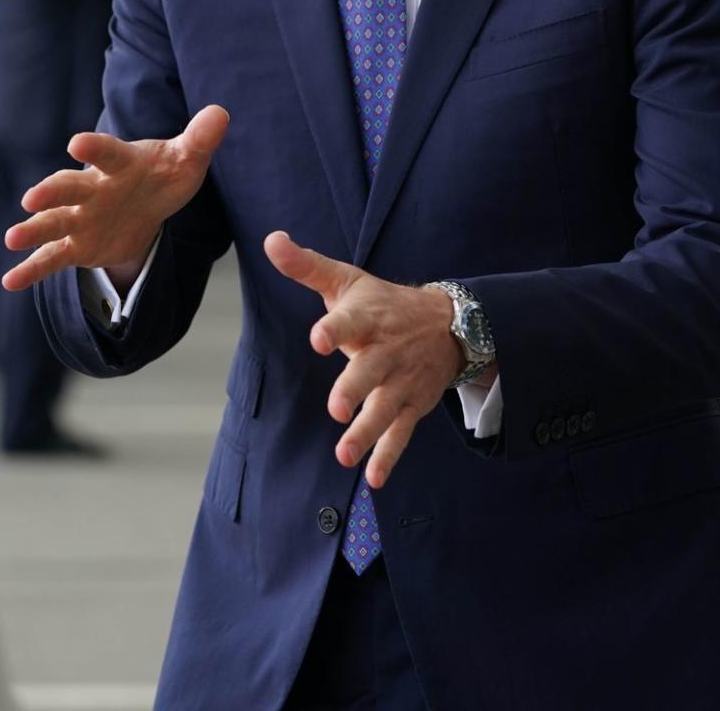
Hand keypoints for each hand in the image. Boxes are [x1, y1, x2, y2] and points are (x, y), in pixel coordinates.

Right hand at [2, 105, 230, 291]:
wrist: (147, 206)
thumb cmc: (163, 175)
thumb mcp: (185, 159)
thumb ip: (200, 139)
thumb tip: (220, 113)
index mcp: (119, 163)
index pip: (106, 152)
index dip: (94, 148)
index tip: (77, 143)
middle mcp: (93, 189)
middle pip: (68, 187)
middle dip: (51, 191)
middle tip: (32, 198)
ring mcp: (80, 217)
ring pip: (53, 222)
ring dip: (32, 229)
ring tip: (12, 238)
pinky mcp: (76, 245)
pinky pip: (51, 257)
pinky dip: (32, 268)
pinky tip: (10, 280)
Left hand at [264, 231, 462, 487]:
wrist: (448, 322)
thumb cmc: (383, 302)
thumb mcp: (346, 279)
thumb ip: (306, 266)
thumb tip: (270, 240)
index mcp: (367, 317)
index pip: (348, 321)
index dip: (334, 328)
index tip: (318, 338)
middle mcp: (386, 351)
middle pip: (370, 371)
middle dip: (354, 389)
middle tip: (337, 408)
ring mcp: (400, 381)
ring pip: (384, 409)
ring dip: (366, 433)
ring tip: (345, 455)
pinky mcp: (412, 405)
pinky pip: (401, 434)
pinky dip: (389, 456)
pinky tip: (374, 478)